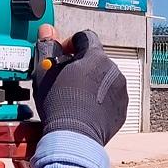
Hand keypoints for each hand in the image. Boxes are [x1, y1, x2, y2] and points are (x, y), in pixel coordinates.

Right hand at [33, 25, 128, 145]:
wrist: (74, 137)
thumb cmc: (59, 103)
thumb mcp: (45, 71)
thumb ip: (47, 46)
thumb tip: (48, 30)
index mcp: (96, 57)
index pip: (85, 37)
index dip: (70, 43)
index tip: (61, 55)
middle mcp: (113, 70)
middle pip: (96, 59)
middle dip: (81, 65)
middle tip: (64, 79)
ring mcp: (121, 91)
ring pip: (104, 79)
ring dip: (91, 82)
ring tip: (74, 97)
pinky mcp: (122, 109)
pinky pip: (111, 98)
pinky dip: (99, 100)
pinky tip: (84, 109)